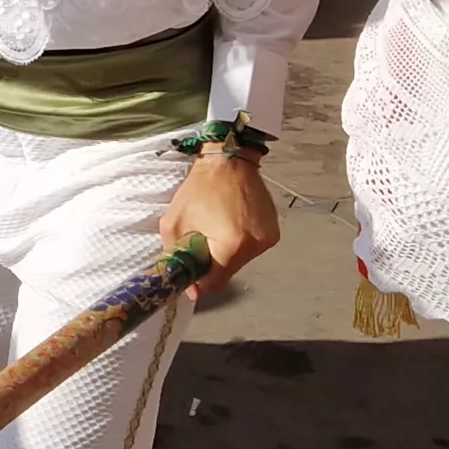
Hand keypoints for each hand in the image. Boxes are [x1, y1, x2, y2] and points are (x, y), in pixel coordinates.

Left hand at [159, 150, 280, 299]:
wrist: (228, 160)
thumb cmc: (199, 188)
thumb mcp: (174, 224)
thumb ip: (176, 257)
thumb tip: (190, 288)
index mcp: (232, 246)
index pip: (215, 283)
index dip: (199, 281)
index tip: (191, 271)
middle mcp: (256, 246)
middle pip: (229, 273)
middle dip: (212, 264)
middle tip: (201, 242)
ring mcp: (268, 239)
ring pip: (241, 262)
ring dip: (226, 253)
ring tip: (217, 227)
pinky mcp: (274, 232)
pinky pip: (252, 249)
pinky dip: (239, 243)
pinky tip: (231, 223)